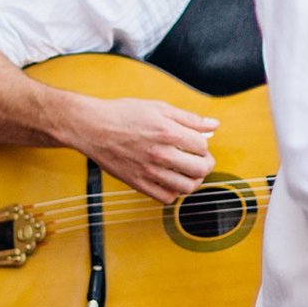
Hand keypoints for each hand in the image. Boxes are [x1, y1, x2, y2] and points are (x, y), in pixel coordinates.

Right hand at [67, 94, 219, 203]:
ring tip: (189, 172)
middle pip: (200, 169)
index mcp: (168, 133)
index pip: (202, 146)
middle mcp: (161, 154)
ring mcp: (150, 172)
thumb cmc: (124, 115)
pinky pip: (166, 198)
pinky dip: (174, 192)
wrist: (93, 128)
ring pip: (186, 187)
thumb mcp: (159, 108)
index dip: (204, 144)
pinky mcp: (139, 184)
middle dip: (206, 164)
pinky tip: (171, 181)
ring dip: (194, 180)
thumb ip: (189, 118)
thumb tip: (214, 125)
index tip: (197, 143)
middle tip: (201, 160)